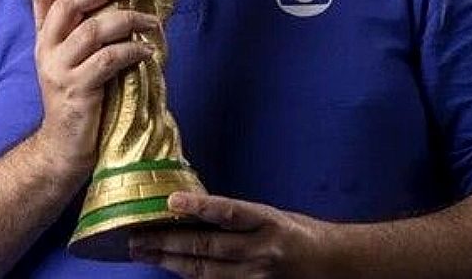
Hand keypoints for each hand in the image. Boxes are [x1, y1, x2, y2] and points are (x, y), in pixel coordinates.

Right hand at [29, 0, 156, 180]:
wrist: (64, 146)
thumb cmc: (81, 96)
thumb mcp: (76, 58)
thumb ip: (87, 30)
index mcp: (44, 36)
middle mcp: (46, 49)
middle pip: (69, 3)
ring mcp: (58, 70)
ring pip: (93, 30)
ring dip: (129, 20)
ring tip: (152, 22)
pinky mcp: (76, 90)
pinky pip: (108, 60)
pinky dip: (133, 51)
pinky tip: (148, 52)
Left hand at [129, 192, 337, 278]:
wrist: (334, 265)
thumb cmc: (300, 235)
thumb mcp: (274, 216)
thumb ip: (239, 219)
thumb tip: (196, 212)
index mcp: (269, 221)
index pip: (229, 212)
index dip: (199, 206)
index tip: (171, 201)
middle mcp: (263, 250)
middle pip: (208, 246)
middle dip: (168, 242)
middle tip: (137, 238)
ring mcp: (258, 276)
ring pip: (206, 272)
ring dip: (172, 262)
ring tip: (145, 253)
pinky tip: (173, 272)